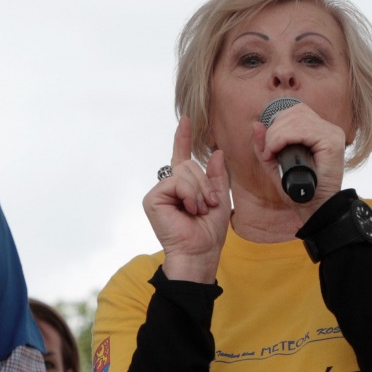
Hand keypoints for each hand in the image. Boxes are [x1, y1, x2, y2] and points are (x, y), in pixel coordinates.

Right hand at [144, 116, 229, 282]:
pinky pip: (177, 183)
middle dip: (206, 185)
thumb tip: (217, 152)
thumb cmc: (208, 232)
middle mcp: (169, 186)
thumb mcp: (220, 199)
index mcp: (183, 186)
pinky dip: (189, 195)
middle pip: (190, 165)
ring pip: (185, 173)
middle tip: (208, 206)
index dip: (183, 138)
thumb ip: (217, 176)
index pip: (182, 157)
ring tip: (199, 211)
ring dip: (200, 192)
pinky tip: (189, 211)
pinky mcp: (152, 199)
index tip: (186, 119)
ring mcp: (159, 192)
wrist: (199, 252)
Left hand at [251, 100, 348, 208]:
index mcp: (319, 131)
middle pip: (295, 112)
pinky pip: (302, 130)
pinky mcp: (332, 141)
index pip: (296, 111)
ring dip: (276, 135)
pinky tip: (276, 151)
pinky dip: (283, 138)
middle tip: (267, 152)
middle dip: (274, 130)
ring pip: (297, 119)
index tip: (269, 147)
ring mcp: (332, 134)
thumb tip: (256, 124)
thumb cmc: (298, 190)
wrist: (314, 209)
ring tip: (271, 153)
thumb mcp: (276, 165)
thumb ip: (266, 145)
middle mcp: (328, 129)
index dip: (277, 123)